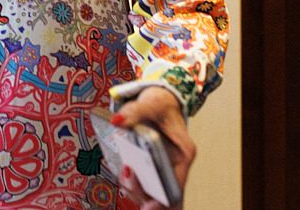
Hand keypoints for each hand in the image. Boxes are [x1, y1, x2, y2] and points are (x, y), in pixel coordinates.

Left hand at [112, 86, 192, 209]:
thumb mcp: (149, 103)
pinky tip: (123, 172)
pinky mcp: (153, 167)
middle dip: (144, 195)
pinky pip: (144, 183)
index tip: (149, 206)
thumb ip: (133, 112)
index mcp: (184, 153)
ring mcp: (165, 167)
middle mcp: (177, 165)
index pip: (177, 184)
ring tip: (124, 175)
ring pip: (153, 192)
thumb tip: (116, 122)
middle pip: (164, 194)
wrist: (159, 100)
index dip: (165, 199)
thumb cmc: (160, 103)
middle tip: (127, 181)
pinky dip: (132, 182)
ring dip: (136, 190)